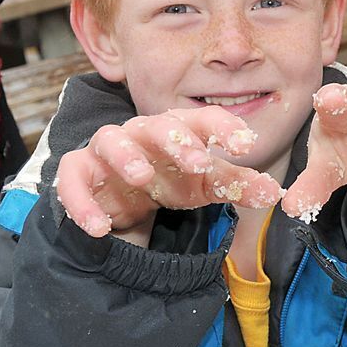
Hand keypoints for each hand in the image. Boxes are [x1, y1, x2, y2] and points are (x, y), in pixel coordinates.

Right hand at [56, 106, 284, 238]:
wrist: (121, 196)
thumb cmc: (169, 179)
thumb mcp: (205, 184)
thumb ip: (236, 185)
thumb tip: (274, 192)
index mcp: (179, 130)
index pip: (203, 119)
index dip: (224, 126)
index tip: (247, 143)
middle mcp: (142, 133)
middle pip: (157, 123)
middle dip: (177, 139)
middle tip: (200, 162)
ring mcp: (107, 150)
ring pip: (110, 140)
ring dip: (126, 156)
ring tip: (142, 177)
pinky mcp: (79, 172)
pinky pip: (72, 179)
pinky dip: (82, 202)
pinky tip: (99, 227)